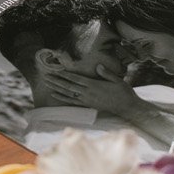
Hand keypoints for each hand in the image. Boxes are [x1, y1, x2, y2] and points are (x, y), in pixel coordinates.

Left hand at [39, 62, 156, 125]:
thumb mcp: (117, 80)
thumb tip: (98, 66)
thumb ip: (107, 73)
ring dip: (57, 88)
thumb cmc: (123, 92)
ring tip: (47, 84)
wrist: (127, 107)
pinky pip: (72, 102)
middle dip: (57, 80)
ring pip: (68, 94)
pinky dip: (63, 98)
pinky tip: (56, 95)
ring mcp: (87, 100)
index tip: (55, 70)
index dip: (65, 74)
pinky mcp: (88, 105)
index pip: (76, 78)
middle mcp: (88, 93)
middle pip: (69, 86)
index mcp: (94, 85)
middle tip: (46, 76)